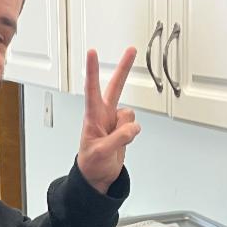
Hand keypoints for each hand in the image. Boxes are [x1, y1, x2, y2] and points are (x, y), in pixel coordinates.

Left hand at [76, 47, 140, 193]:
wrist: (97, 176)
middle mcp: (104, 114)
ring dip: (127, 127)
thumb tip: (132, 128)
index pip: (92, 89)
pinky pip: (134, 126)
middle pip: (116, 86)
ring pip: (130, 114)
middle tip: (131, 50)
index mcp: (93, 116)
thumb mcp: (101, 152)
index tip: (92, 53)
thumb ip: (118, 138)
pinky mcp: (123, 129)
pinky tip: (122, 141)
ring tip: (115, 141)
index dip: (93, 71)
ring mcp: (114, 121)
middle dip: (124, 68)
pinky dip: (132, 134)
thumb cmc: (91, 163)